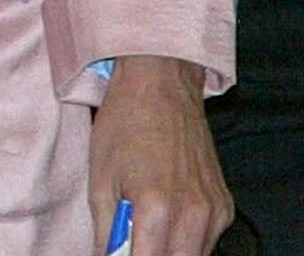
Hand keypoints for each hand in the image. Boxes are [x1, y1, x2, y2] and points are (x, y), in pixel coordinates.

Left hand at [89, 56, 230, 254]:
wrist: (161, 86)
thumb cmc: (123, 125)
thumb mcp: (99, 178)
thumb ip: (106, 230)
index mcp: (157, 207)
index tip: (115, 252)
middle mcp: (194, 214)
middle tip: (130, 241)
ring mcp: (215, 212)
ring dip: (168, 250)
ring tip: (144, 227)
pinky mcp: (225, 206)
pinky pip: (206, 240)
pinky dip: (185, 239)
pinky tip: (166, 216)